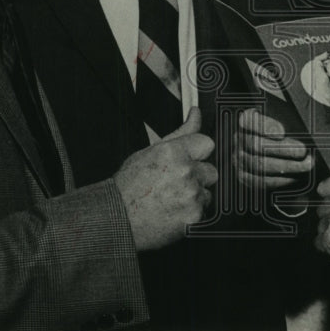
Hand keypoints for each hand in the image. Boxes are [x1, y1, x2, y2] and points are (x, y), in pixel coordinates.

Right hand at [114, 106, 217, 250]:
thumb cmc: (130, 185)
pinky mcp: (194, 215)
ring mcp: (191, 194)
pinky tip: (174, 209)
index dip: (198, 153)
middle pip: (211, 169)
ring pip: (208, 190)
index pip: (207, 143)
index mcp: (174, 152)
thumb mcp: (151, 151)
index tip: (190, 159)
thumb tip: (195, 114)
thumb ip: (180, 132)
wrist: (118, 216)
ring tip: (174, 196)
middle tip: (178, 181)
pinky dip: (192, 210)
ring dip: (196, 193)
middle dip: (198, 175)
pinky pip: (203, 209)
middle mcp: (185, 171)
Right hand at [233, 108, 312, 189]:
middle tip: (303, 152)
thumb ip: (288, 123)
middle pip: (256, 144)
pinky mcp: (244, 176)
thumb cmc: (282, 132)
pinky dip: (280, 180)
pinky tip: (295, 177)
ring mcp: (239, 158)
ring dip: (286, 166)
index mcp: (248, 120)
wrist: (274, 151)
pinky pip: (260, 181)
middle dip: (282, 150)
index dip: (264, 126)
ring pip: (259, 165)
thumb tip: (301, 130)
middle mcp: (240, 138)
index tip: (282, 133)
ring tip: (305, 165)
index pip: (249, 119)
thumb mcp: (284, 121)